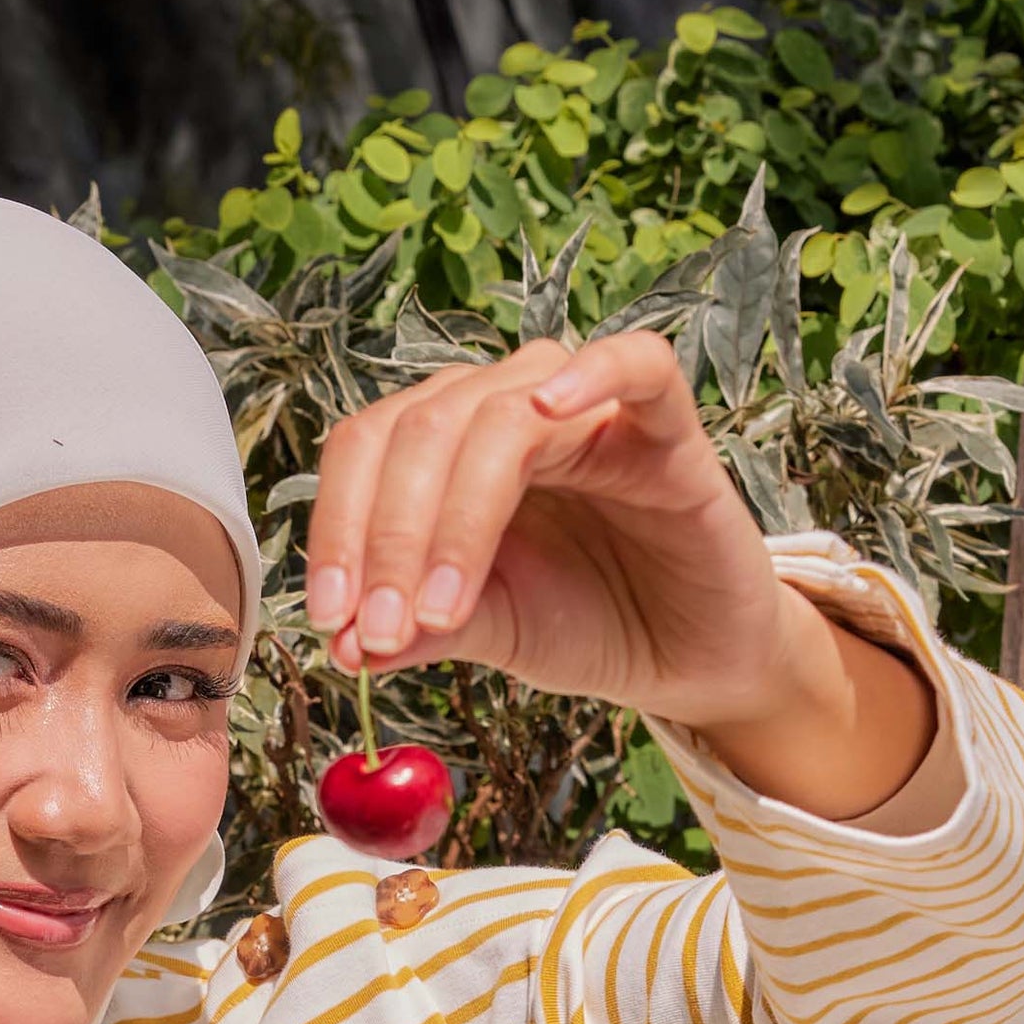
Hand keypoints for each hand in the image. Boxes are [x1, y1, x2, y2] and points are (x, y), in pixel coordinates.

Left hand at [306, 331, 935, 818]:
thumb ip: (417, 626)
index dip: (337, 527)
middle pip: (419, 430)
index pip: (368, 447)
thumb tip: (340, 643)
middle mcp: (510, 410)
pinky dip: (593, 373)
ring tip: (444, 607)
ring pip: (498, 416)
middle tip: (381, 631)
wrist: (691, 658)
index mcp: (452, 446)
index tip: (331, 621)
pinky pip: (637, 365)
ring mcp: (587, 409)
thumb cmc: (590, 622)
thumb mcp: (488, 629)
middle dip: (388, 539)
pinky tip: (552, 408)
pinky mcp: (667, 425)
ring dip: (454, 516)